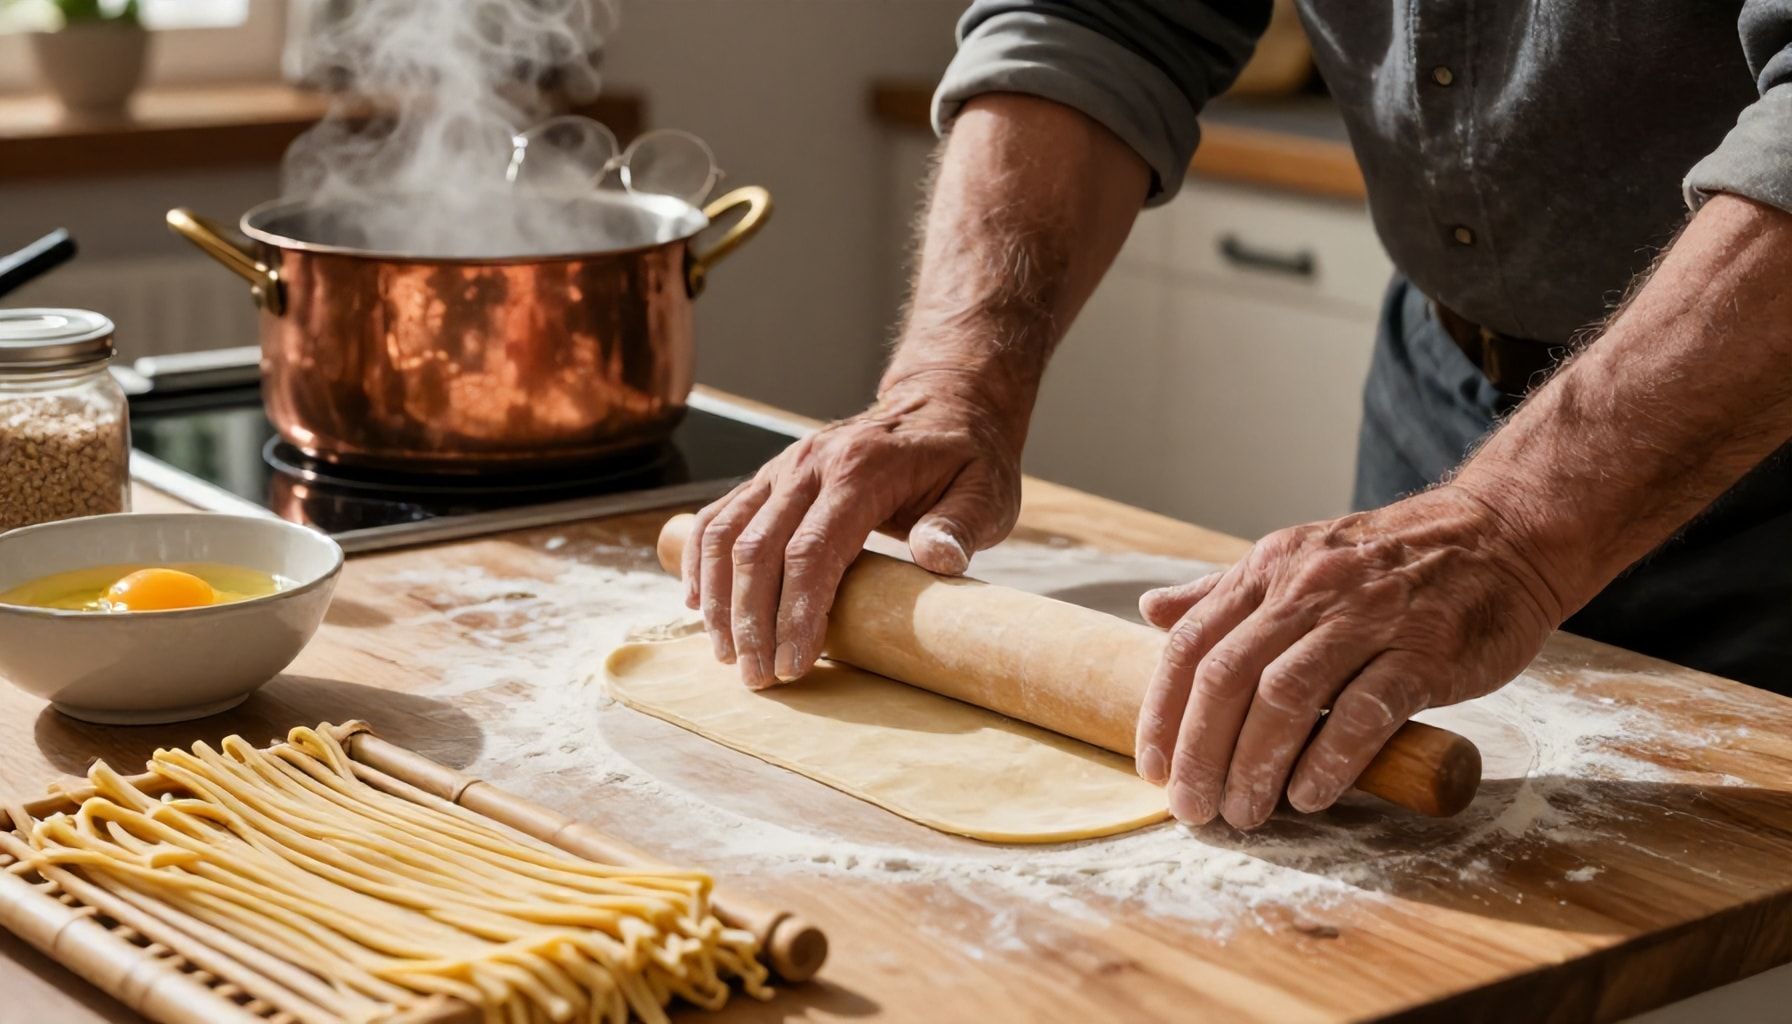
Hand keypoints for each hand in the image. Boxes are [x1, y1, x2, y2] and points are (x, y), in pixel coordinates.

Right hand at [684, 371, 1024, 688]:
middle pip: (757, 549)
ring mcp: (783, 468)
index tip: (793, 665)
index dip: (795, 613)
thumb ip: (961, 526)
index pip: (812, 551)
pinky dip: (700, 561)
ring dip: (718, 600)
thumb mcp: (986, 490)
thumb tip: (938, 560)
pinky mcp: (769, 477)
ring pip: (725, 534)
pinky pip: (718, 517)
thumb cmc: (965, 457)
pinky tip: (697, 605)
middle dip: (750, 621)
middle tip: (757, 678)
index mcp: (860, 470)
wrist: (942, 403)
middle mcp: (809, 464)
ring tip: (727, 656)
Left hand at [1132, 485, 1565, 829]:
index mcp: (1270, 569)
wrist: (1503, 535)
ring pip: (1287, 697)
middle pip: (1228, 677)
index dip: (1162, 711)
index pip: (1192, 644)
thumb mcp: (1299, 559)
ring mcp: (1369, 618)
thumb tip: (1152, 612)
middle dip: (1200, 751)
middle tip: (1193, 807)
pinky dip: (1330, 759)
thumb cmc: (1393, 561)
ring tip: (1243, 813)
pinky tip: (1308, 796)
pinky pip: (1365, 711)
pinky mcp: (1426, 651)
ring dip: (1256, 764)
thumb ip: (1225, 593)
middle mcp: (1310, 589)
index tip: (1153, 768)